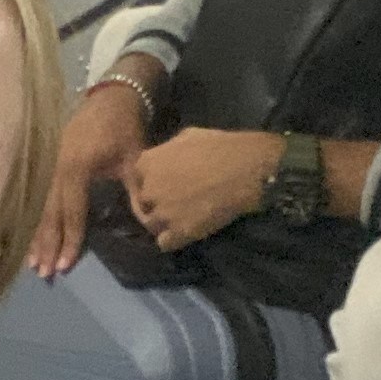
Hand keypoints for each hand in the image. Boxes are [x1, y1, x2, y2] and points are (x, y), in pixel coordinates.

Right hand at [31, 79, 150, 278]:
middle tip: (43, 272)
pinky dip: (37, 219)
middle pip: (50, 214)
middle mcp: (57, 170)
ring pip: (42, 208)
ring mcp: (51, 166)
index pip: (72, 212)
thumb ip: (137, 191)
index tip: (65, 265)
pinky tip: (33, 237)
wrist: (111, 95)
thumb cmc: (124, 127)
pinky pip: (42, 198)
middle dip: (47, 244)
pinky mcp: (50, 164)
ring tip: (33, 263)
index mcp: (77, 169)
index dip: (70, 239)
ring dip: (38, 236)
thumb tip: (147, 224)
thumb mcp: (135, 158)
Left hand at [121, 127, 278, 252]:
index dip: (149, 181)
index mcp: (147, 163)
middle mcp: (149, 189)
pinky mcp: (179, 233)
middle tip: (174, 201)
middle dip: (155, 202)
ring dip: (162, 222)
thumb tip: (166, 157)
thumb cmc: (219, 147)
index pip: (136, 177)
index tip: (162, 183)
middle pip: (143, 202)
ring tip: (179, 219)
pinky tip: (184, 232)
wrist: (245, 171)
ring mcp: (163, 213)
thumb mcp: (187, 136)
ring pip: (151, 224)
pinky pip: (164, 243)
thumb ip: (168, 150)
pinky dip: (172, 240)